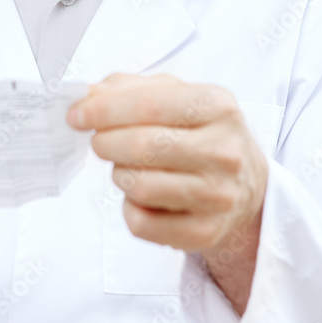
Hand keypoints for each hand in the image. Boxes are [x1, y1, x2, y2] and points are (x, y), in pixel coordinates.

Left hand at [67, 74, 268, 310]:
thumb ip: (129, 90)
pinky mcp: (205, 232)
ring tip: (128, 167)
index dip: (103, 109)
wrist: (245, 185)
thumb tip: (88, 97)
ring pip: (140, 186)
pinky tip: (141, 197)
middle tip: (99, 142)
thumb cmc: (199, 133)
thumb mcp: (175, 96)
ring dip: (120, 175)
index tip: (76, 115)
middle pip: (142, 146)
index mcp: (218, 106)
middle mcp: (225, 150)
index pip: (149, 104)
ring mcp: (218, 195)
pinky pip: (143, 224)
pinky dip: (130, 209)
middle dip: (106, 142)